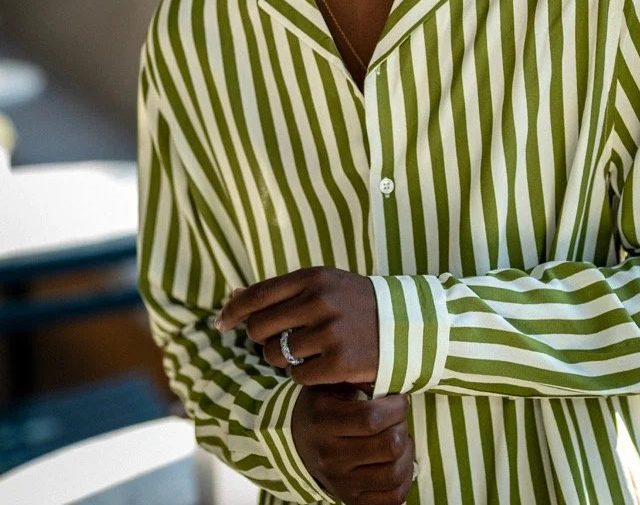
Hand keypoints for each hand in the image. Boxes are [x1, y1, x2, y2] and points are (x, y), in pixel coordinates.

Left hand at [215, 266, 378, 384]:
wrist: (405, 324)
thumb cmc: (354, 303)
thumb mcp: (321, 284)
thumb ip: (280, 291)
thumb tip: (232, 295)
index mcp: (312, 277)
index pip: (257, 295)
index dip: (233, 311)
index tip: (221, 323)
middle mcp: (319, 301)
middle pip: (259, 328)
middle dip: (260, 338)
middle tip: (276, 340)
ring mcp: (330, 332)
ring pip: (275, 354)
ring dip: (283, 358)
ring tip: (306, 351)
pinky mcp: (339, 362)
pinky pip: (297, 375)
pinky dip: (303, 374)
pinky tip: (322, 365)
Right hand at [292, 384, 414, 504]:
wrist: (295, 441)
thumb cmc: (320, 406)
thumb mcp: (328, 385)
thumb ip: (354, 377)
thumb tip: (388, 374)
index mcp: (323, 420)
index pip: (371, 418)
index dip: (396, 407)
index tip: (400, 399)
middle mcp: (329, 455)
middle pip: (388, 445)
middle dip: (402, 426)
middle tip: (399, 418)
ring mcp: (340, 481)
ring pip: (393, 473)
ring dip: (406, 453)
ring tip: (400, 438)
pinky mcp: (350, 499)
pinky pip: (391, 498)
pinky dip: (404, 480)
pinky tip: (398, 461)